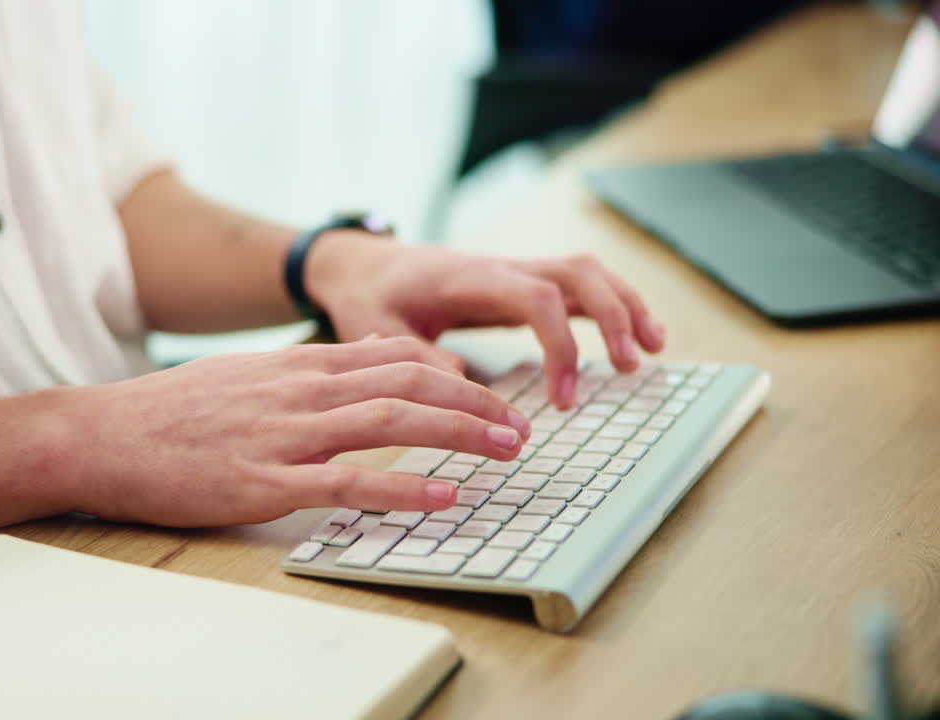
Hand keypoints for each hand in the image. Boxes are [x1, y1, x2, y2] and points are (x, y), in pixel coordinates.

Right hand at [58, 336, 531, 526]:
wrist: (99, 435)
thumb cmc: (168, 413)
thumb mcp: (244, 377)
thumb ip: (304, 375)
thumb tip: (363, 369)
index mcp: (296, 365)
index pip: (394, 355)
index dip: (452, 375)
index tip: (490, 396)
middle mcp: (299, 390)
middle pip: (408, 382)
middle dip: (475, 402)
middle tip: (519, 426)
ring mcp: (284, 435)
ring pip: (391, 422)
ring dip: (458, 434)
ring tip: (505, 450)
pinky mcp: (264, 482)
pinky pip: (348, 482)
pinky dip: (403, 487)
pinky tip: (443, 495)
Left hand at [307, 234, 665, 408]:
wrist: (366, 266)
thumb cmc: (371, 298)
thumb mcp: (375, 329)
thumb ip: (414, 354)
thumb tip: (461, 383)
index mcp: (471, 278)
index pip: (538, 298)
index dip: (562, 345)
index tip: (563, 399)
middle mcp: (502, 267)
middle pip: (577, 273)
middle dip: (613, 315)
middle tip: (632, 367)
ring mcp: (516, 271)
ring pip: (587, 272)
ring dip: (625, 304)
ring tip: (654, 349)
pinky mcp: (522, 284)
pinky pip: (578, 285)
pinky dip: (612, 305)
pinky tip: (636, 336)